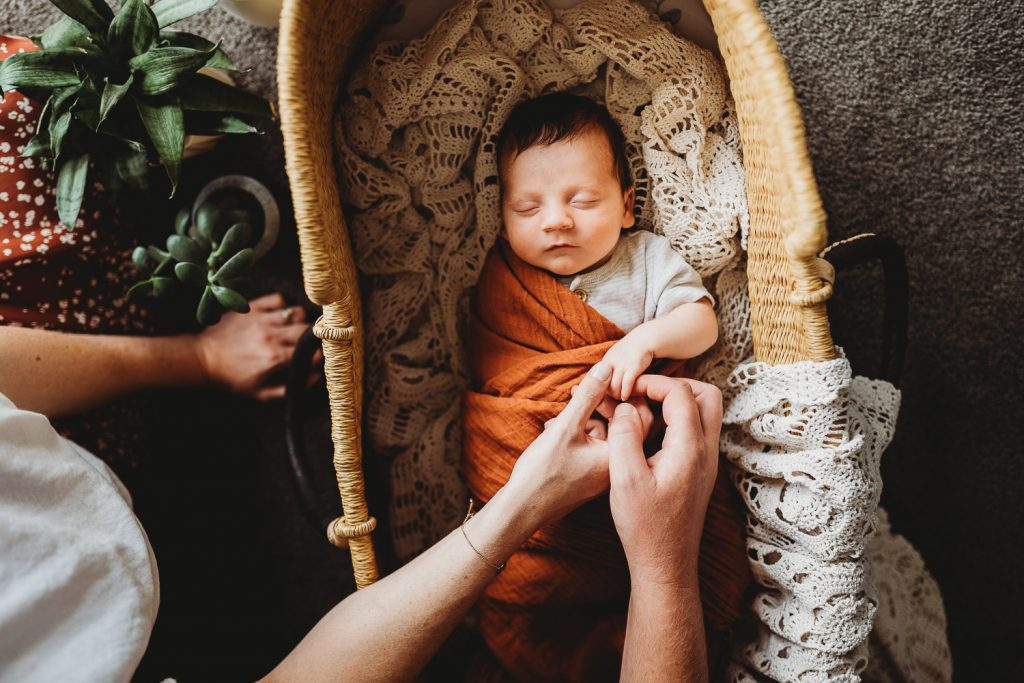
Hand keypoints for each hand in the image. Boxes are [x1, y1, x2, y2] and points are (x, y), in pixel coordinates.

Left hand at [193, 293, 318, 399]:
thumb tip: (315, 376)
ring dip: (299, 321)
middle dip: (311, 337)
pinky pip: (278, 300)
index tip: (314, 357)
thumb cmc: (233, 378)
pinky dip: (284, 306)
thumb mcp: (261, 393)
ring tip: (293, 328)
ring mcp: (261, 319)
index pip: (311, 352)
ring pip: (296, 312)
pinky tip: (280, 315)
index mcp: (274, 357)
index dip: (317, 355)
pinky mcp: (252, 308)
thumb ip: (290, 388)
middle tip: (307, 342)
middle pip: (306, 330)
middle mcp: (270, 336)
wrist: (204, 359)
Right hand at [506, 361, 616, 525]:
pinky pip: (597, 446)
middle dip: (602, 404)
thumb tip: (607, 366)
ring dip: (586, 419)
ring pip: (608, 433)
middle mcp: (623, 467)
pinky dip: (581, 435)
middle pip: (625, 423)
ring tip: (558, 420)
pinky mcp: (595, 477)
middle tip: (576, 396)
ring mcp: (610, 473)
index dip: (624, 392)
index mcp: (625, 456)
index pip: (642, 414)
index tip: (601, 382)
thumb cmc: (544, 475)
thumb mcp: (567, 428)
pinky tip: (556, 432)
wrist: (523, 512)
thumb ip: (590, 395)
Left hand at [601, 328, 655, 400]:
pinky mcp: (633, 367)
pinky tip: (626, 397)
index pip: (595, 381)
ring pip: (614, 386)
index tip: (601, 398)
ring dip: (616, 396)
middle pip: (603, 386)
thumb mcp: (613, 359)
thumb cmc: (629, 352)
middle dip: (607, 396)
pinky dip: (625, 392)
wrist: (644, 339)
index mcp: (604, 362)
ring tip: (619, 400)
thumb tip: (600, 385)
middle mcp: (610, 363)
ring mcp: (622, 364)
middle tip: (611, 402)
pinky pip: (626, 383)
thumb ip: (607, 371)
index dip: (597, 391)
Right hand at [606, 374, 721, 583]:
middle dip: (673, 385)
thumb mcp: (624, 478)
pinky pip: (697, 431)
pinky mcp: (700, 472)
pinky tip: (649, 434)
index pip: (680, 392)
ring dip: (677, 402)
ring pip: (705, 412)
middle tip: (642, 394)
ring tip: (643, 410)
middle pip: (706, 395)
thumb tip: (624, 407)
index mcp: (690, 448)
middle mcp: (706, 451)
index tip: (626, 390)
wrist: (665, 564)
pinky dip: (677, 420)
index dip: (652, 383)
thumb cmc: (645, 526)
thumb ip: (624, 435)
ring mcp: (707, 462)